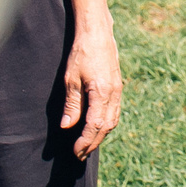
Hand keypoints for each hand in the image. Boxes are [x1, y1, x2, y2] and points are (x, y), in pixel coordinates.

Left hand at [59, 20, 123, 158]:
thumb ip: (72, 104)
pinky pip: (115, 111)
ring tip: (87, 144)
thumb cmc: (82, 53)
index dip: (85, 141)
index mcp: (102, 93)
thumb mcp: (71, 79)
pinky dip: (106, 123)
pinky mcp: (117, 86)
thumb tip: (67, 126)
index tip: (76, 152)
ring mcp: (118, 90)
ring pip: (113, 120)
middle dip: (93, 142)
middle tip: (80, 154)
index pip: (94, 125)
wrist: (97, 32)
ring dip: (101, 135)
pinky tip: (97, 126)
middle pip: (106, 126)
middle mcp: (114, 94)